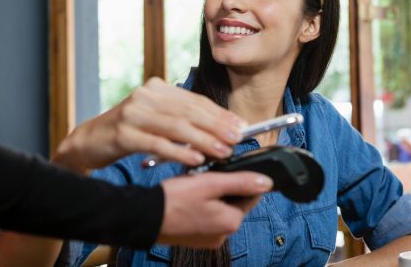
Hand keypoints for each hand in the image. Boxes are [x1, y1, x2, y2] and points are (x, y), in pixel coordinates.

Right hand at [52, 77, 246, 172]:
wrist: (89, 142)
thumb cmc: (128, 133)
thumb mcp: (156, 120)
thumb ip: (183, 121)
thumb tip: (221, 131)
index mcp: (157, 88)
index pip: (194, 100)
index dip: (219, 114)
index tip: (240, 126)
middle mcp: (145, 96)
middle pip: (188, 111)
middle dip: (216, 126)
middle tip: (237, 139)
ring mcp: (132, 113)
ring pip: (176, 126)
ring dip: (203, 140)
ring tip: (223, 151)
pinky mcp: (122, 133)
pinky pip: (157, 143)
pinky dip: (179, 152)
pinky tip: (196, 160)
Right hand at [158, 172, 272, 247]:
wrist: (143, 218)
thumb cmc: (173, 200)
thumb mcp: (210, 183)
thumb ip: (240, 181)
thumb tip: (267, 182)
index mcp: (231, 221)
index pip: (251, 196)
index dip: (241, 179)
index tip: (226, 171)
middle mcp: (224, 235)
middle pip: (235, 203)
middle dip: (223, 188)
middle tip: (204, 177)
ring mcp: (209, 239)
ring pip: (219, 209)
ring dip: (211, 196)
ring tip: (193, 187)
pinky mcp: (196, 238)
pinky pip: (206, 218)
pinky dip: (200, 207)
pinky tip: (187, 199)